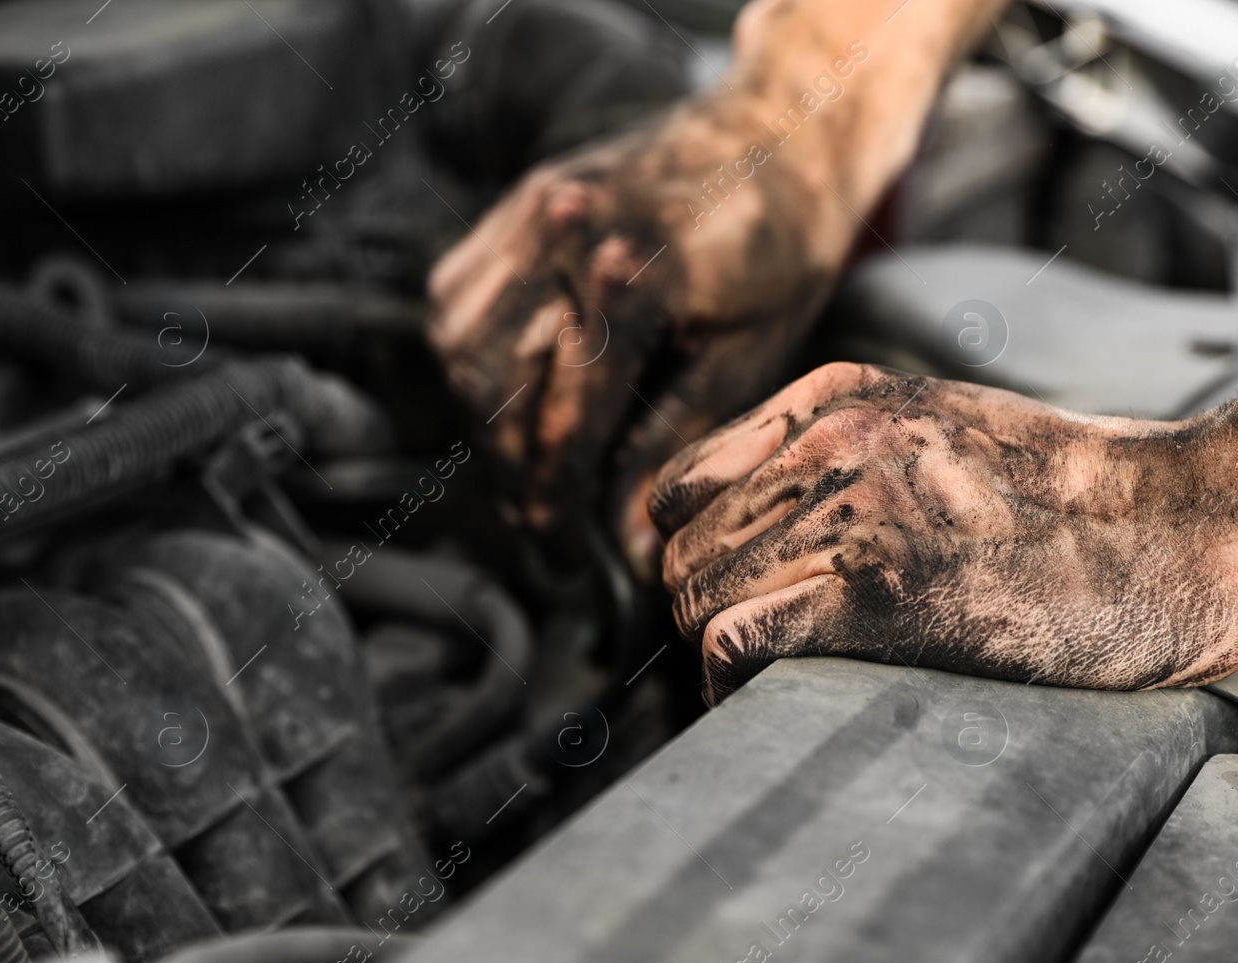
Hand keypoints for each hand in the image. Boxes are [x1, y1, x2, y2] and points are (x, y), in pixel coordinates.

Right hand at [427, 91, 843, 563]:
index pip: (569, 418)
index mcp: (640, 272)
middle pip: (495, 386)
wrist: (780, 134)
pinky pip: (455, 296)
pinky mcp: (515, 199)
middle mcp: (568, 230)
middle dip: (514, 467)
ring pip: (459, 344)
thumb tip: (630, 548)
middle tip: (546, 521)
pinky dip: (472, 357)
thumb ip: (676, 445)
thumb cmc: (782, 251)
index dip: (559, 500)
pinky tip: (514, 392)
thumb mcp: (751, 358)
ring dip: (485, 418)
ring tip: (530, 464)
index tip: (565, 554)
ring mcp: (531, 207)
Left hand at [648, 363, 1237, 703]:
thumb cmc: (1081, 497)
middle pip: (678, 552)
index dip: (688, 555)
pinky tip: (778, 695)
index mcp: (838, 400)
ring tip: (772, 683)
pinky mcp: (880, 593)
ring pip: (693, 597)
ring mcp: (852, 512)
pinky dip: (734, 682)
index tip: (722, 600)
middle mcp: (831, 444)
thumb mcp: (946, 428)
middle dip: (700, 613)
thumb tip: (755, 531)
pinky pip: (731, 641)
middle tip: (749, 659)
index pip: (678, 489)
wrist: (1191, 525)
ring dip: (713, 655)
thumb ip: (845, 456)